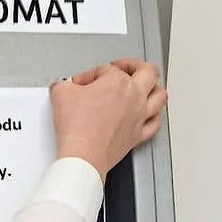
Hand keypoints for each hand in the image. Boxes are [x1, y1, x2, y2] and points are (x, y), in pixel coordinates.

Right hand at [50, 59, 166, 176]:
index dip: (90, 74)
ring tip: (144, 86)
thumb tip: (64, 87)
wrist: (84, 155)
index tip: (81, 83)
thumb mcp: (61, 94)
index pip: (105, 70)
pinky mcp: (138, 136)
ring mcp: (139, 117)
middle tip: (124, 67)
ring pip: (160, 95)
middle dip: (135, 65)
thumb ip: (65, 85)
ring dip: (153, 88)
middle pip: (148, 71)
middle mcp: (134, 96)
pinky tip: (147, 116)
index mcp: (118, 82)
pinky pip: (155, 123)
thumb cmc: (78, 128)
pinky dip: (153, 117)